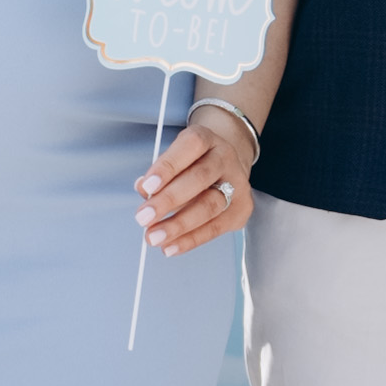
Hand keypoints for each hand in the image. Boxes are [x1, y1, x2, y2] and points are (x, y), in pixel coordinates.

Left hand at [139, 100, 258, 256]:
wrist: (227, 166)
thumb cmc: (192, 163)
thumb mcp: (175, 158)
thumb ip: (158, 174)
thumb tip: (143, 192)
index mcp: (206, 139)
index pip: (190, 146)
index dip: (167, 167)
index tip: (146, 187)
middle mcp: (225, 157)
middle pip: (199, 178)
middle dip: (168, 200)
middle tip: (143, 217)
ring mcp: (238, 183)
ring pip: (210, 206)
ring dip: (178, 225)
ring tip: (154, 237)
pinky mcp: (242, 208)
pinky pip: (215, 228)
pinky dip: (190, 240)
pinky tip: (171, 246)